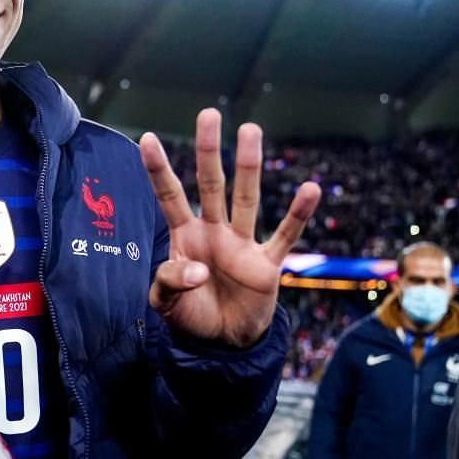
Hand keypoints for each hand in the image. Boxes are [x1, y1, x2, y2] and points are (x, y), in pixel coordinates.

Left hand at [139, 109, 320, 347]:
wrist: (222, 343)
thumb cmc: (190, 315)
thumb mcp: (165, 303)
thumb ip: (170, 281)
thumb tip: (198, 269)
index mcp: (184, 236)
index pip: (169, 196)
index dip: (158, 170)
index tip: (147, 138)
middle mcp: (213, 231)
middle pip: (210, 184)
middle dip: (208, 151)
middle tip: (209, 114)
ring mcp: (241, 244)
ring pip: (246, 198)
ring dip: (249, 166)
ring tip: (251, 131)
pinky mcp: (266, 265)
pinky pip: (285, 236)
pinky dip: (298, 215)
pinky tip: (311, 188)